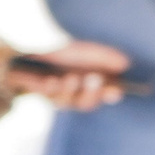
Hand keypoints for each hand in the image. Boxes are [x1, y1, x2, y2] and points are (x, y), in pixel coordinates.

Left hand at [0, 40, 130, 111]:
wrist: (29, 54)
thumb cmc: (62, 52)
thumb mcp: (85, 50)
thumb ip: (105, 57)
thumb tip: (125, 63)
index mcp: (93, 84)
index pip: (107, 94)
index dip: (112, 94)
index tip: (116, 90)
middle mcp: (79, 93)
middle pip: (89, 104)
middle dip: (92, 93)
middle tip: (94, 78)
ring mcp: (61, 96)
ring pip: (69, 103)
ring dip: (71, 91)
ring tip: (70, 78)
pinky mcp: (44, 96)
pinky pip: (49, 98)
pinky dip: (52, 89)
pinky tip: (51, 80)